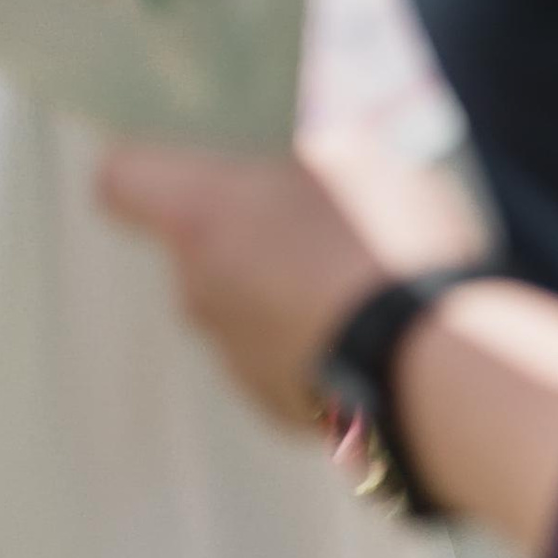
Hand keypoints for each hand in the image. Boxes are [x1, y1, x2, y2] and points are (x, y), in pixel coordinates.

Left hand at [95, 136, 483, 432]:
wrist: (436, 371)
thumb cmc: (388, 241)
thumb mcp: (358, 152)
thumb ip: (308, 149)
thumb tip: (304, 150)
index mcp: (201, 216)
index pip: (121, 179)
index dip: (146, 161)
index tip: (183, 154)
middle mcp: (197, 290)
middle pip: (193, 243)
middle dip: (240, 224)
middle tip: (308, 205)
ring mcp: (232, 358)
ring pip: (238, 300)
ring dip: (277, 284)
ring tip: (354, 271)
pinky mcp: (273, 408)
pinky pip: (276, 355)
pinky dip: (308, 339)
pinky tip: (367, 327)